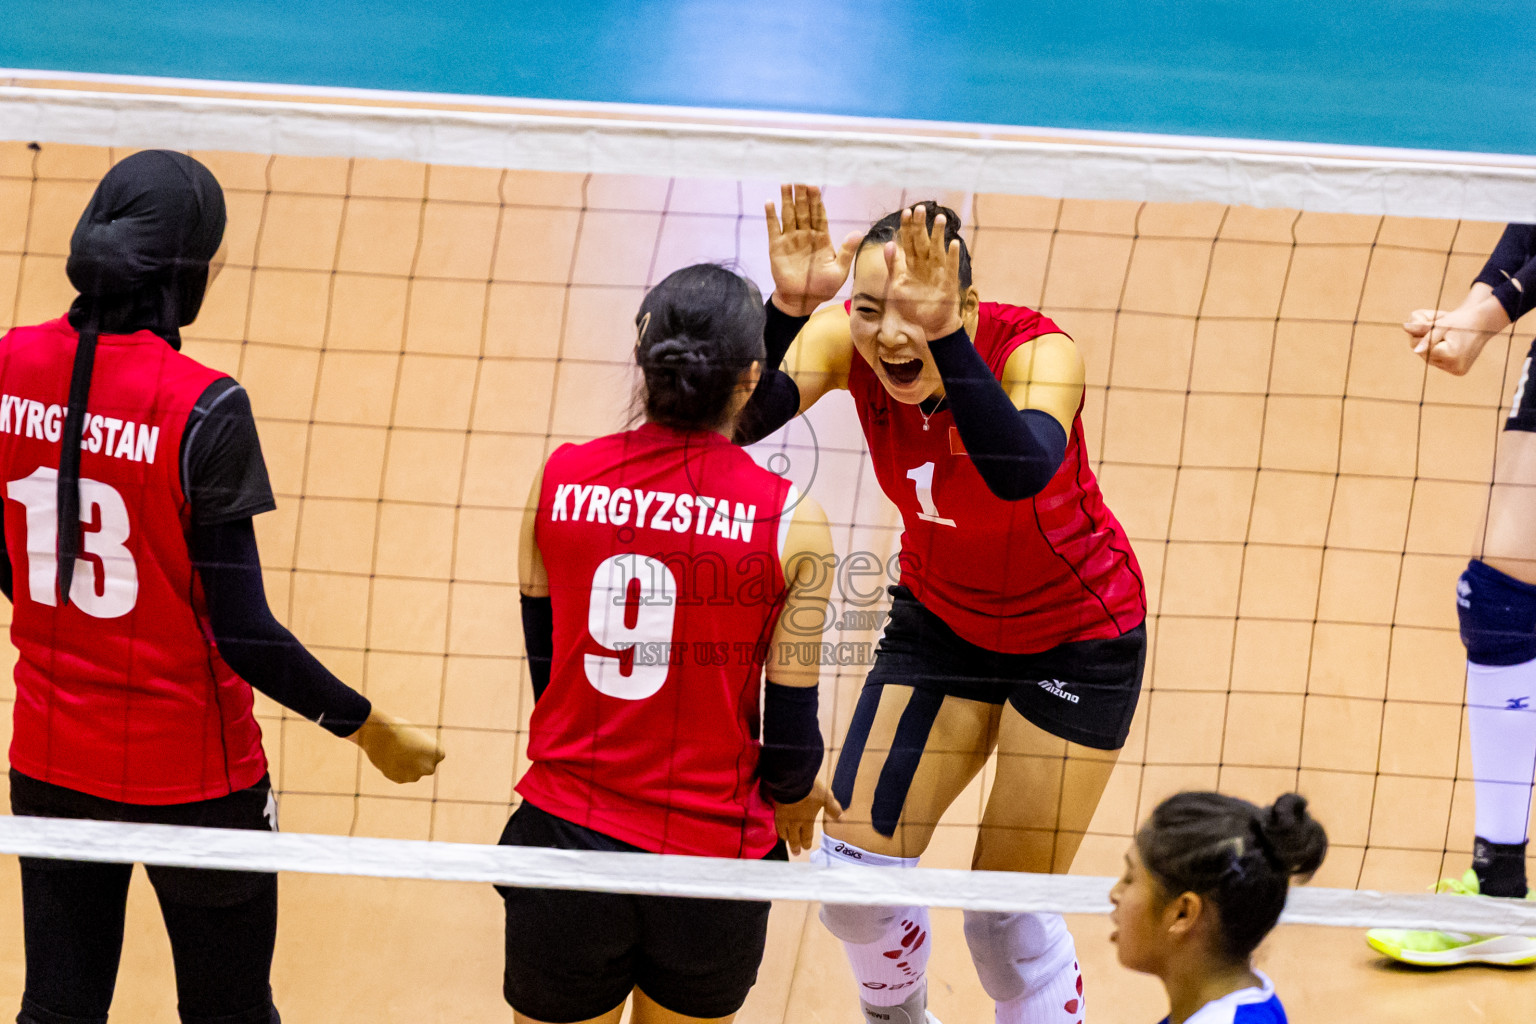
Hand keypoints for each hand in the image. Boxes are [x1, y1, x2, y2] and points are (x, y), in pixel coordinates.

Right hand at [350, 709, 444, 783]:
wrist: (380, 736)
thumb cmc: (399, 730)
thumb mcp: (417, 736)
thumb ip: (422, 749)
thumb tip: (417, 758)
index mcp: (438, 753)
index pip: (434, 753)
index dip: (424, 747)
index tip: (414, 740)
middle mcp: (430, 768)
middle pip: (425, 765)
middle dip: (417, 760)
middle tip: (404, 748)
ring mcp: (415, 776)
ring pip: (413, 771)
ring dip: (407, 765)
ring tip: (395, 752)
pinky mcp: (400, 780)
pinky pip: (400, 774)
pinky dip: (396, 769)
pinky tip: (390, 758)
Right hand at [766, 184, 860, 315]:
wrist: (802, 300)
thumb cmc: (823, 287)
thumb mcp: (839, 270)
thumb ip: (847, 251)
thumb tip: (858, 233)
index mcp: (821, 238)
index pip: (818, 214)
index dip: (816, 200)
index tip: (814, 186)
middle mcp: (805, 235)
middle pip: (803, 210)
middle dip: (801, 195)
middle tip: (799, 178)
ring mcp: (790, 240)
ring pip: (788, 215)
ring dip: (787, 199)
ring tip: (786, 183)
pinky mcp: (776, 247)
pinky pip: (773, 228)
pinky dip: (771, 216)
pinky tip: (769, 203)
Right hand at [773, 778, 842, 855]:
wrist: (792, 783)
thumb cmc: (811, 791)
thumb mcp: (826, 798)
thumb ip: (833, 809)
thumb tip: (841, 818)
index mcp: (807, 821)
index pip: (806, 836)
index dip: (806, 842)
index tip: (806, 848)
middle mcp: (794, 823)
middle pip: (794, 838)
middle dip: (795, 846)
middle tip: (796, 853)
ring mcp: (784, 817)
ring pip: (783, 832)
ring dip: (786, 838)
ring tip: (786, 841)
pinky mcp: (776, 810)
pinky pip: (776, 824)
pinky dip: (778, 829)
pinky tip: (778, 827)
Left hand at [884, 204, 964, 339]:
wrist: (929, 325)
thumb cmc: (912, 306)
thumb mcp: (897, 285)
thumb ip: (893, 266)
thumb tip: (888, 244)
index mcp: (911, 265)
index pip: (908, 242)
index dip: (907, 227)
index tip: (905, 212)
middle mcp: (925, 265)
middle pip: (923, 241)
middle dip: (921, 225)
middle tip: (920, 208)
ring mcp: (938, 272)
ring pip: (938, 249)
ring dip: (939, 234)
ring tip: (939, 219)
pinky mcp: (948, 282)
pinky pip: (951, 266)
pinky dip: (952, 256)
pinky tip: (954, 243)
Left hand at [1405, 290, 1510, 375]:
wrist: (1482, 324)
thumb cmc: (1460, 321)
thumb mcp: (1440, 324)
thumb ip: (1423, 329)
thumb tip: (1406, 332)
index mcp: (1450, 355)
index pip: (1420, 348)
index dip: (1421, 334)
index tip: (1430, 323)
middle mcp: (1454, 366)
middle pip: (1424, 355)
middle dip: (1425, 341)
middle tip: (1438, 329)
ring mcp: (1456, 370)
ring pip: (1429, 359)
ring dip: (1431, 348)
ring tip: (1446, 337)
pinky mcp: (1458, 371)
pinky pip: (1439, 362)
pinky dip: (1439, 353)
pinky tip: (1449, 345)